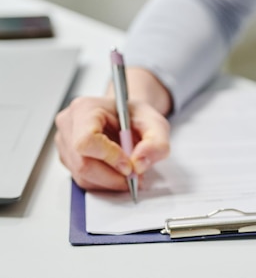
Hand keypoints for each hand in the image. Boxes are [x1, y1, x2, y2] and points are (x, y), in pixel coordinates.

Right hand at [54, 96, 169, 190]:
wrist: (127, 117)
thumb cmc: (136, 116)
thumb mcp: (156, 124)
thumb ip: (156, 143)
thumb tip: (139, 163)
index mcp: (85, 108)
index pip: (86, 140)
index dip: (109, 157)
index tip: (129, 164)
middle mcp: (69, 124)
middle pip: (83, 163)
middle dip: (113, 176)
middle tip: (135, 176)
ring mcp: (65, 143)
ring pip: (83, 176)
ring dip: (110, 181)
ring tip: (130, 173)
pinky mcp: (68, 159)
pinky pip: (83, 180)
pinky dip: (104, 182)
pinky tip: (118, 173)